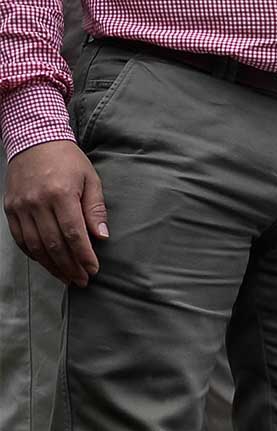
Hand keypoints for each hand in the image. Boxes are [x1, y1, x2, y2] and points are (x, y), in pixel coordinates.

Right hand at [4, 140, 106, 285]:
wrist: (34, 140)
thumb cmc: (67, 160)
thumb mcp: (91, 180)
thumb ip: (96, 209)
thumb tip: (101, 237)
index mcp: (60, 194)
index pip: (74, 234)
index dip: (84, 256)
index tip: (93, 269)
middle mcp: (37, 202)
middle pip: (54, 244)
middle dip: (70, 267)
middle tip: (81, 280)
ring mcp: (20, 206)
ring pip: (35, 245)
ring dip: (52, 265)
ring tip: (66, 277)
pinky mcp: (10, 208)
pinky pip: (20, 238)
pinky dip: (34, 254)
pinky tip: (47, 262)